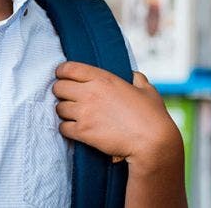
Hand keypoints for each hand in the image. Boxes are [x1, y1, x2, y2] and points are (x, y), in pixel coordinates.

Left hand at [52, 61, 182, 173]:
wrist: (153, 143)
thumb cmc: (152, 117)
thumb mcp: (147, 91)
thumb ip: (137, 79)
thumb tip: (133, 76)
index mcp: (103, 79)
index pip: (68, 68)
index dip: (62, 72)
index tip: (63, 77)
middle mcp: (90, 92)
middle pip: (58, 87)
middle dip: (61, 93)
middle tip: (69, 98)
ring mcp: (84, 112)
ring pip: (59, 108)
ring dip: (65, 112)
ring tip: (75, 115)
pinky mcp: (82, 131)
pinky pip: (62, 127)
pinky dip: (67, 129)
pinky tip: (76, 129)